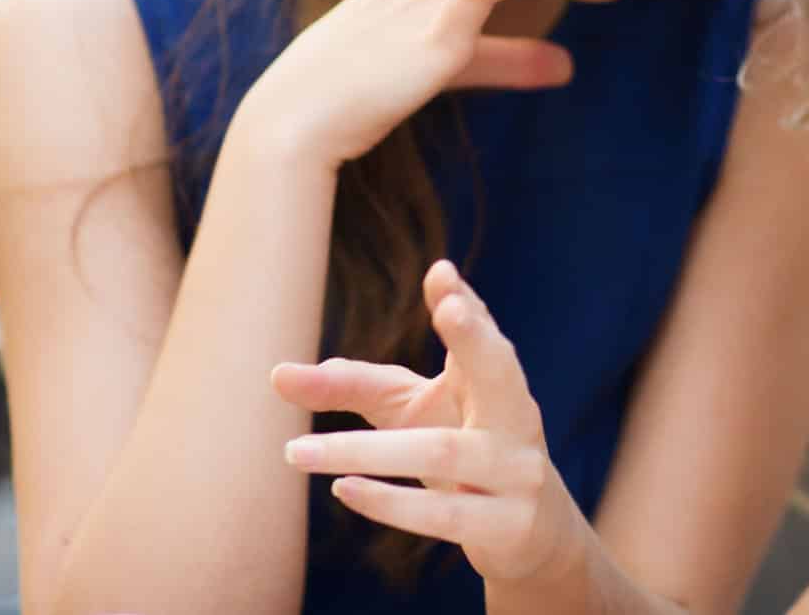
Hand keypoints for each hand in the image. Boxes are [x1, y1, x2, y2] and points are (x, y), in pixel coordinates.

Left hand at [274, 261, 582, 588]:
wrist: (532, 532)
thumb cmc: (462, 452)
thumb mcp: (411, 413)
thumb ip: (353, 387)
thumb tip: (276, 375)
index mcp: (497, 381)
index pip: (483, 335)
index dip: (467, 309)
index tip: (441, 275)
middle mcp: (518, 417)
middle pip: (499, 371)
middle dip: (477, 338)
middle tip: (450, 308)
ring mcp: (519, 471)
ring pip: (442, 453)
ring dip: (366, 452)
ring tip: (296, 450)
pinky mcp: (507, 525)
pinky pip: (443, 516)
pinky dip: (389, 503)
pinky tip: (342, 488)